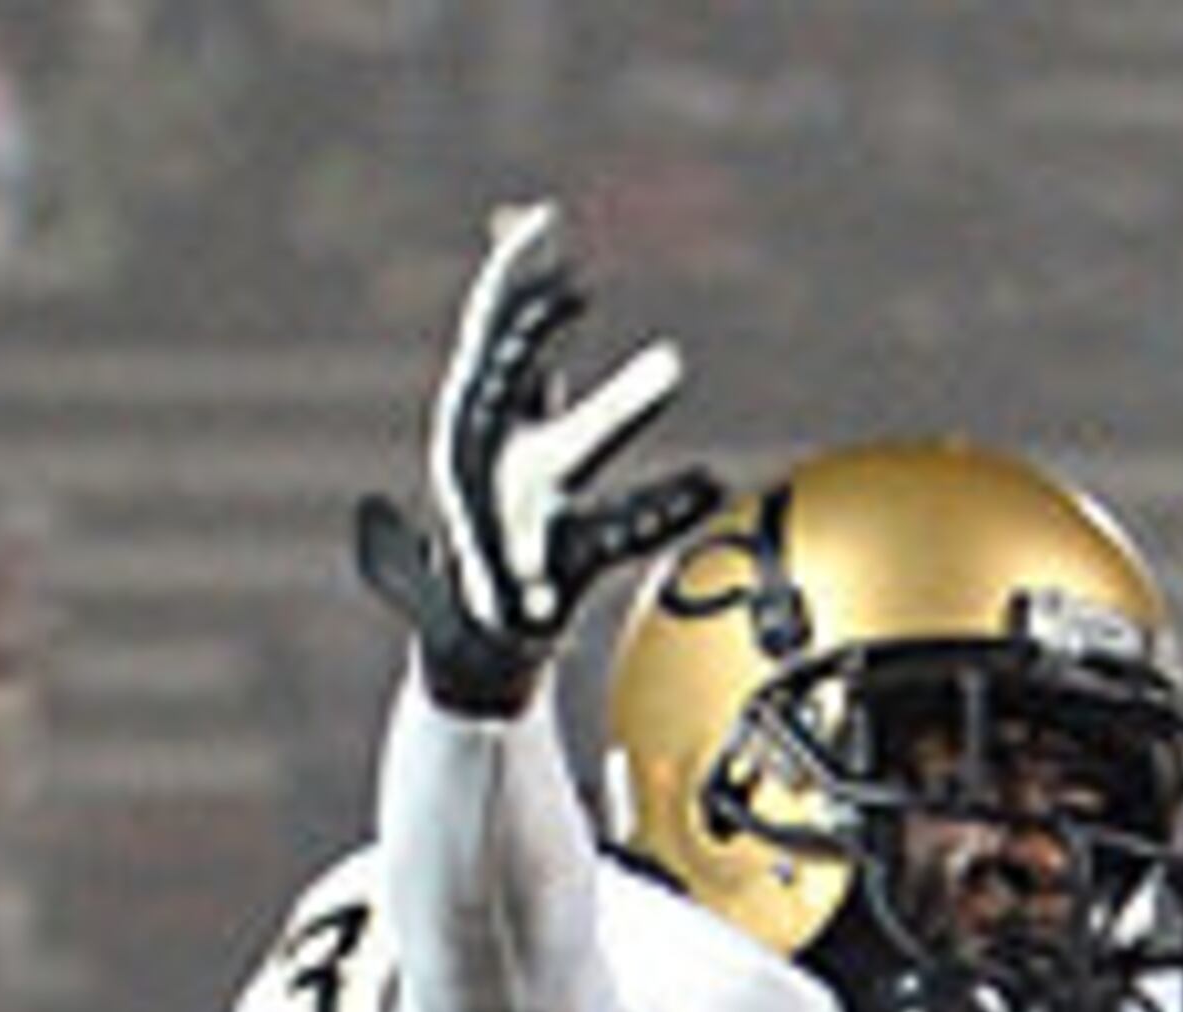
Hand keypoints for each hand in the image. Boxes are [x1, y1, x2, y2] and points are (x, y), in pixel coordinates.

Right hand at [354, 197, 719, 714]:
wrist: (483, 626)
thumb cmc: (507, 497)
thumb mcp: (512, 403)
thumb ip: (520, 317)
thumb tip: (519, 213)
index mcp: (473, 417)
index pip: (484, 333)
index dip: (509, 277)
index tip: (545, 220)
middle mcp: (480, 463)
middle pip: (503, 385)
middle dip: (532, 334)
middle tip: (578, 283)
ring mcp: (514, 520)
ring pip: (567, 455)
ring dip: (616, 407)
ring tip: (674, 363)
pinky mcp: (552, 577)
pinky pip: (614, 536)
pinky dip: (659, 509)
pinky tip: (709, 481)